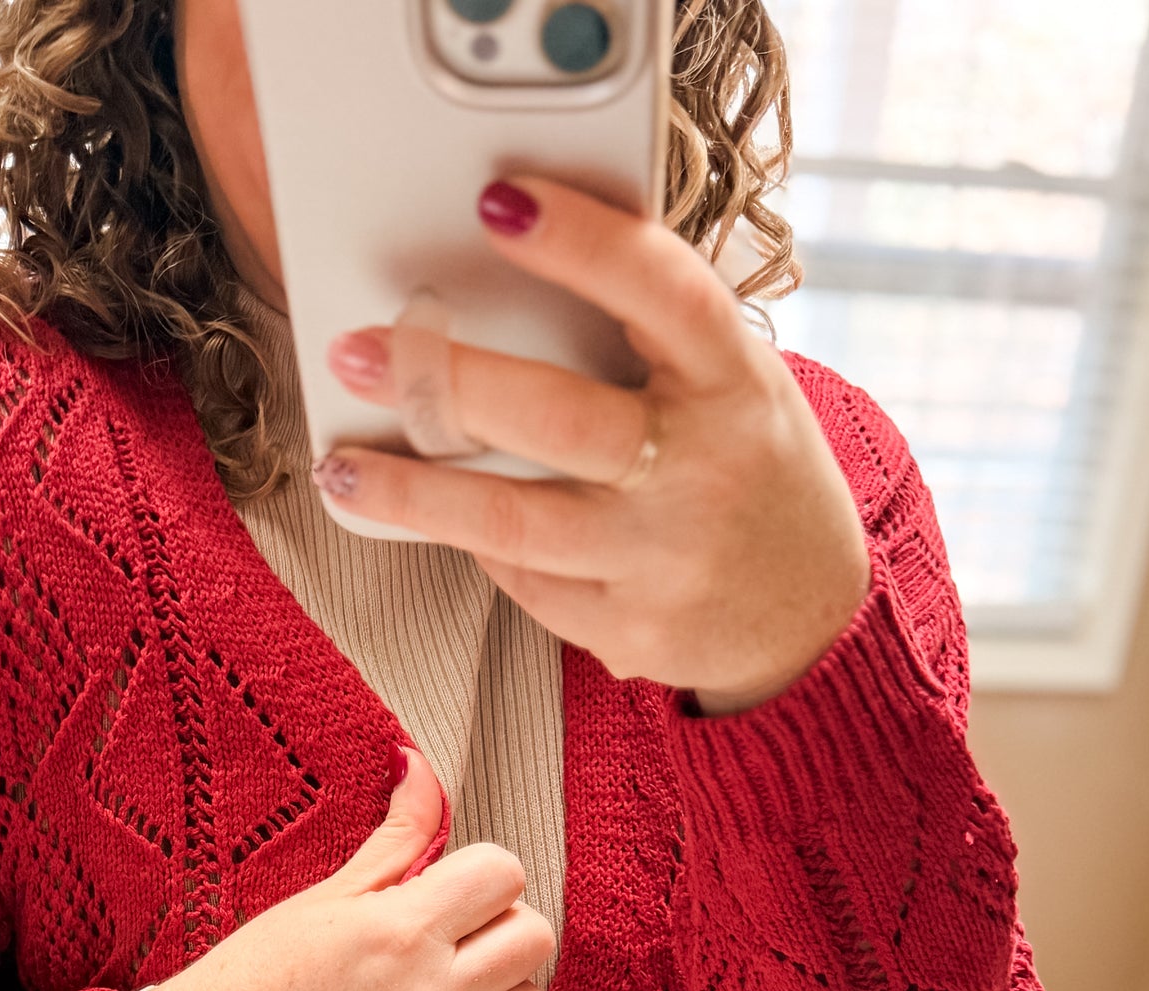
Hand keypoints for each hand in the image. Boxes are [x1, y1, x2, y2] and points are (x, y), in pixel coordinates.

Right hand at [135, 747, 552, 990]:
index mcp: (401, 930)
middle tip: (458, 934)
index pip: (504, 875)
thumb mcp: (329, 892)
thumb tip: (420, 763)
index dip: (483, 873)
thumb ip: (398, 834)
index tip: (452, 888)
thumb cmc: (260, 970)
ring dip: (504, 990)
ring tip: (456, 987)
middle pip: (533, 938)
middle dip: (503, 924)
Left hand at [316, 176, 870, 714]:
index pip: (662, 291)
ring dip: (414, 493)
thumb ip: (651, 337)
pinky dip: (479, 541)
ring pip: (514, 522)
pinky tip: (444, 516)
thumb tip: (508, 275)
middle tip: (361, 352)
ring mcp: (666, 560)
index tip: (499, 201)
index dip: (582, 242)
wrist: (806, 616)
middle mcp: (705, 470)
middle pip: (560, 418)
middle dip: (448, 381)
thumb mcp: (733, 382)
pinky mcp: (630, 631)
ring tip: (342, 468)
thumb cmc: (745, 467)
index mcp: (737, 380)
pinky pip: (525, 580)